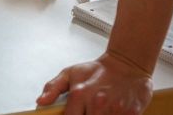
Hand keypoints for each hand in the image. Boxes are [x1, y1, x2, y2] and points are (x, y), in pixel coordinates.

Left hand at [36, 53, 152, 114]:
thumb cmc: (97, 70)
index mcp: (79, 94)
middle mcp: (97, 103)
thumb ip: (53, 88)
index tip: (74, 114)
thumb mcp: (70, 73)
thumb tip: (40, 102)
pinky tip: (111, 111)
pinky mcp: (132, 113)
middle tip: (88, 110)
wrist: (127, 63)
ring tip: (99, 110)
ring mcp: (115, 110)